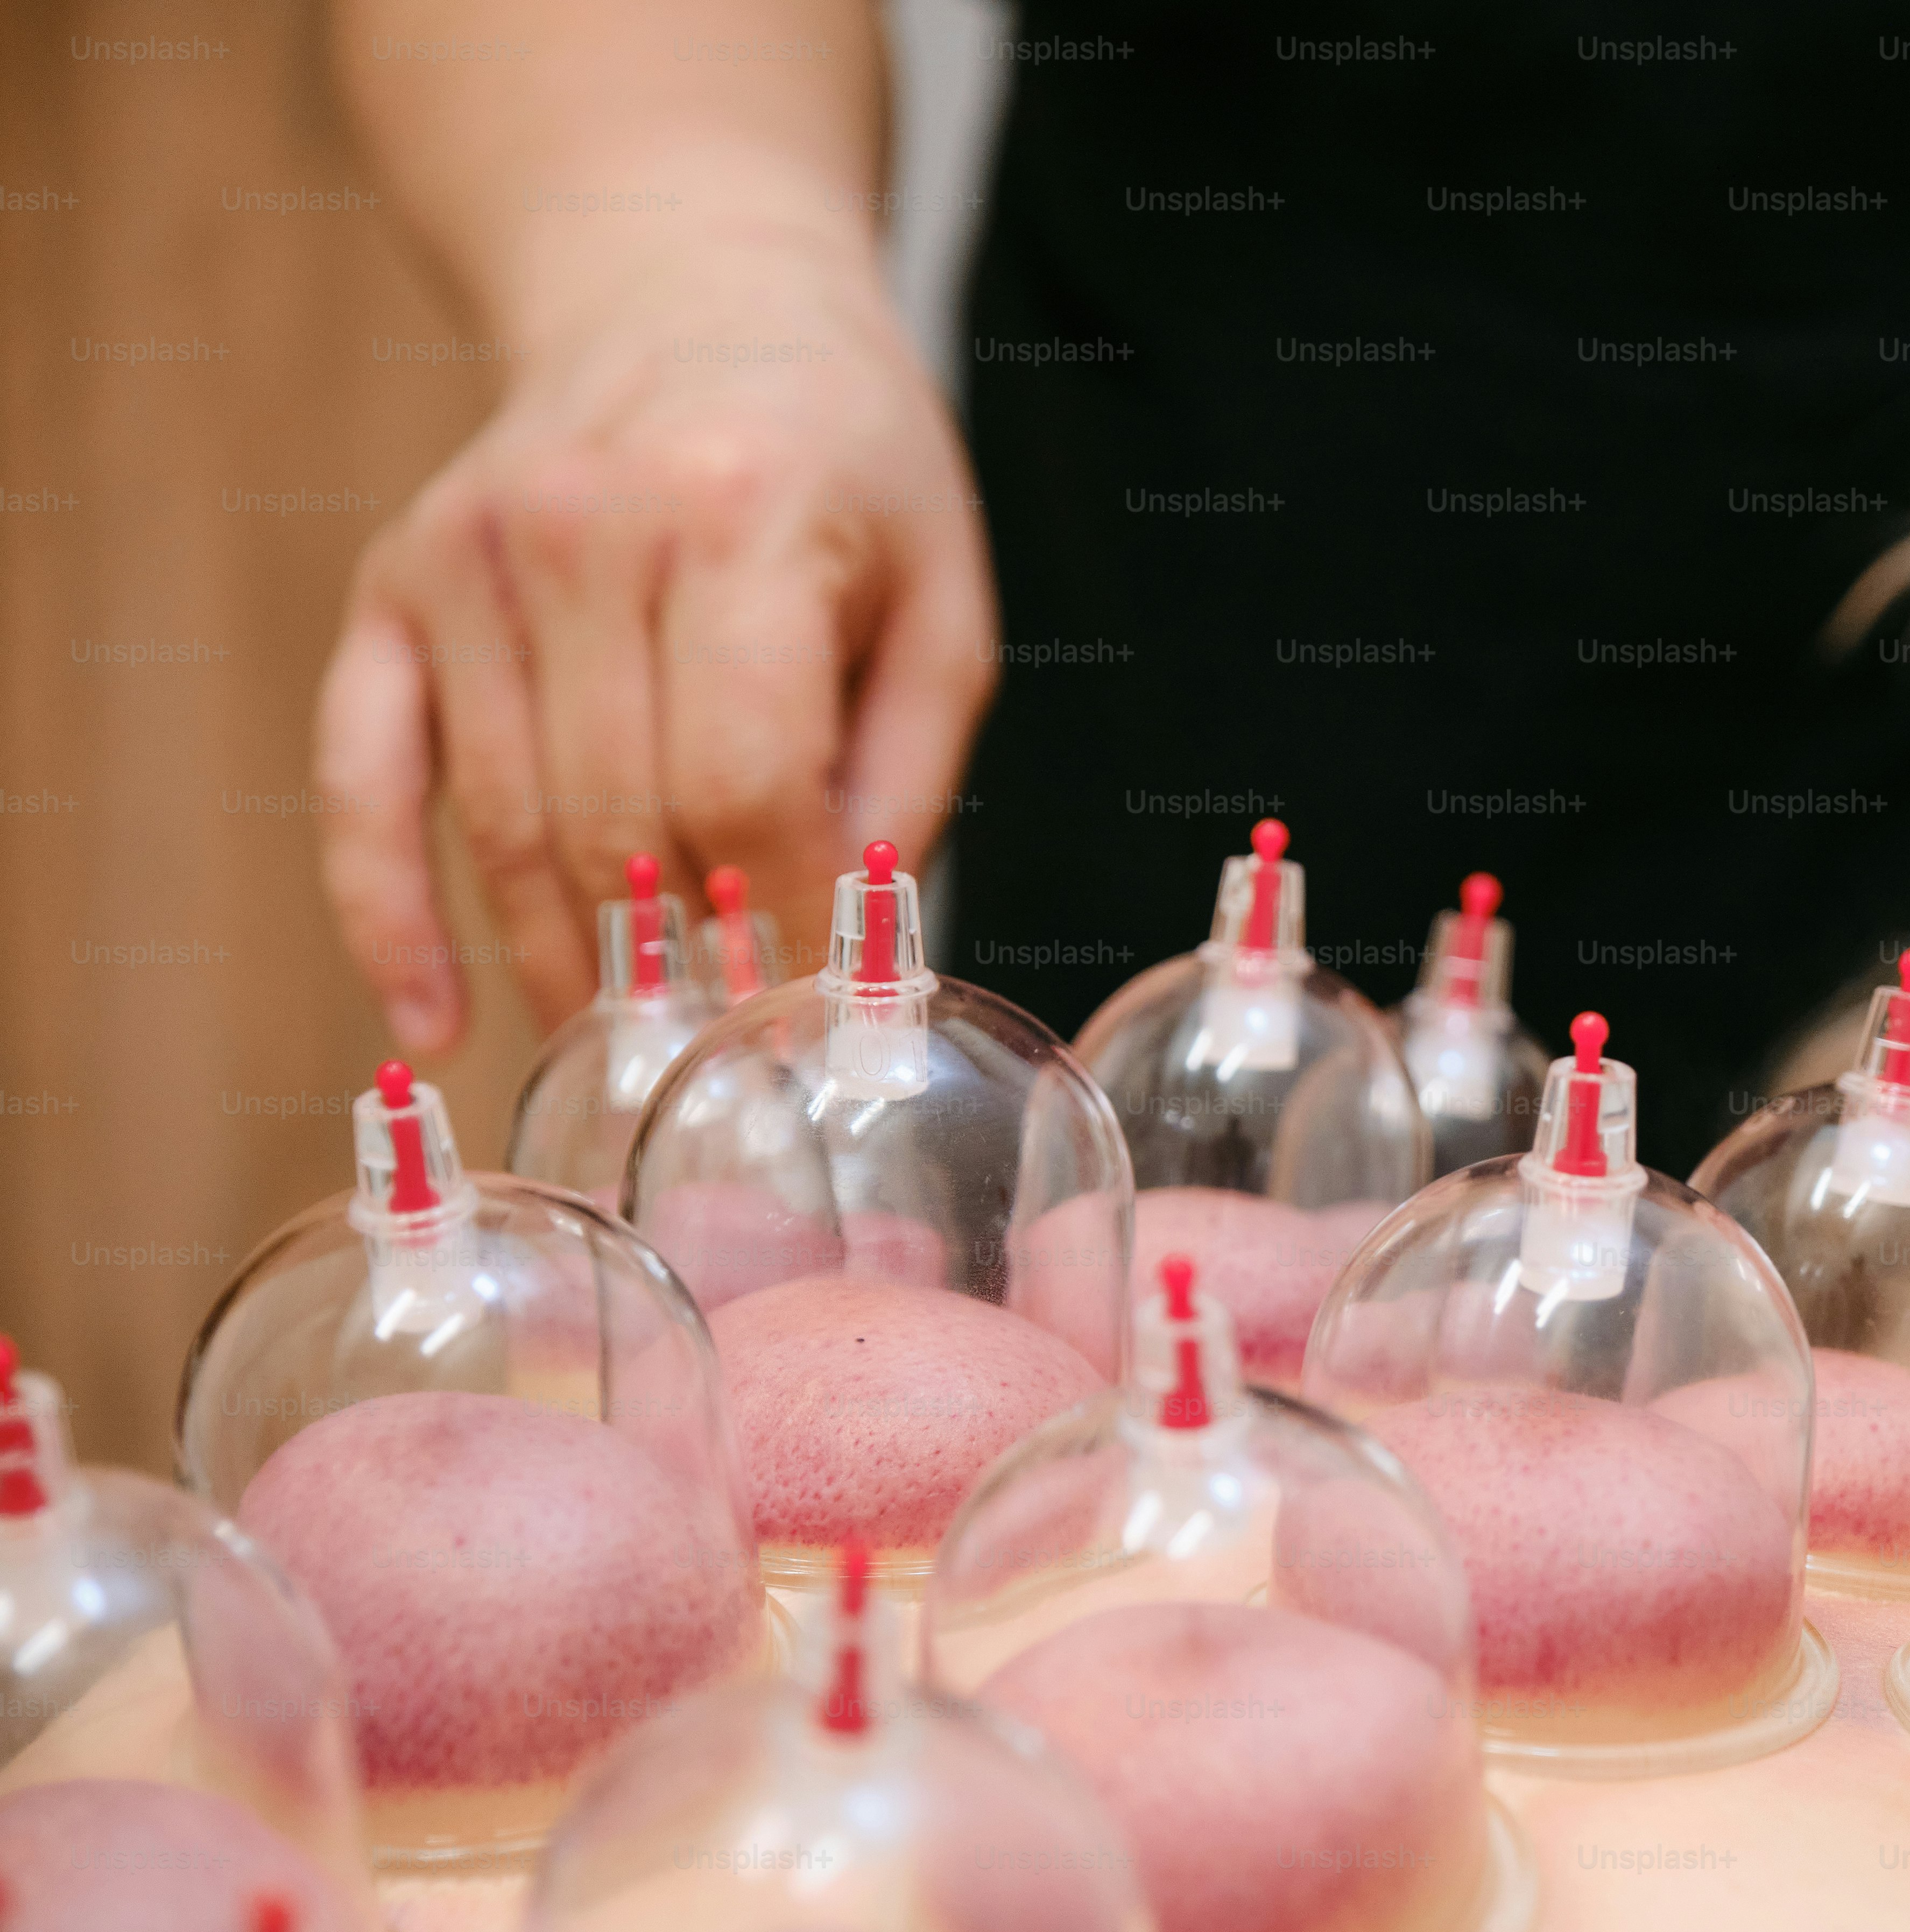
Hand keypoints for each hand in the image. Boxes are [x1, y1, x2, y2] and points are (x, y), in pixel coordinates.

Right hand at [315, 224, 993, 1049]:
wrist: (692, 295)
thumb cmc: (846, 464)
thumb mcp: (937, 600)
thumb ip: (903, 775)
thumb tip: (851, 950)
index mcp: (740, 519)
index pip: (742, 784)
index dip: (779, 917)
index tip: (808, 1003)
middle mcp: (582, 528)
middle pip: (618, 819)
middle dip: (677, 956)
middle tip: (721, 1052)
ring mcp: (467, 557)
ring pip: (505, 823)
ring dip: (560, 959)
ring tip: (620, 1052)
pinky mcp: (392, 588)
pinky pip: (365, 778)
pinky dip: (387, 913)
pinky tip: (431, 1020)